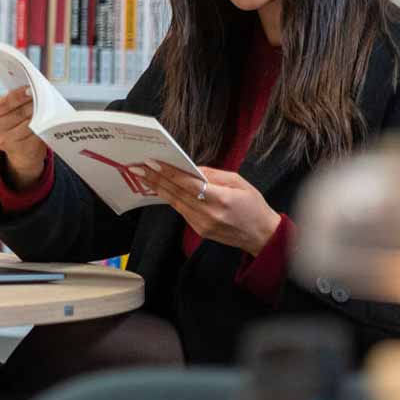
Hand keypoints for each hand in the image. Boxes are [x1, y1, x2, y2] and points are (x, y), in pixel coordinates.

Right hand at [0, 87, 48, 188]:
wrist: (19, 148)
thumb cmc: (15, 122)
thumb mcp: (9, 108)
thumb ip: (15, 98)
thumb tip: (32, 87)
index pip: (6, 102)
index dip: (20, 94)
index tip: (31, 88)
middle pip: (18, 112)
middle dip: (33, 103)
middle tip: (45, 96)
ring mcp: (3, 140)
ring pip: (28, 124)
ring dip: (40, 115)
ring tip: (48, 108)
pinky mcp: (17, 149)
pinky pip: (34, 135)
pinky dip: (42, 128)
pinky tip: (46, 123)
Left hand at [141, 162, 281, 255]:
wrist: (262, 235)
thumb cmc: (254, 206)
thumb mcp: (240, 182)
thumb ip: (214, 175)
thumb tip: (192, 168)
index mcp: (221, 199)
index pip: (188, 183)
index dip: (169, 173)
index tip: (152, 163)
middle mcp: (208, 213)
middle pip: (176, 193)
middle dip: (156, 179)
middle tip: (138, 168)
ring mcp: (202, 224)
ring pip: (175, 203)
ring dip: (159, 189)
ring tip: (144, 176)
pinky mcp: (199, 230)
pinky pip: (182, 211)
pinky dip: (171, 199)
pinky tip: (161, 189)